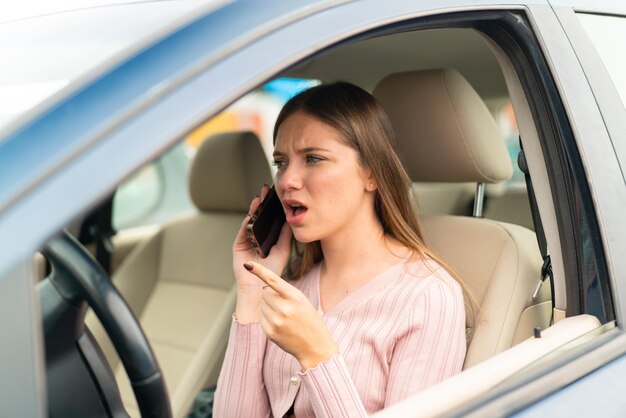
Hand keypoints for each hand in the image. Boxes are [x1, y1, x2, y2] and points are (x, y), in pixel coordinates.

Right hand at [233, 185, 291, 322]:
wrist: (260, 288)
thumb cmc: (273, 272)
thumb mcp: (283, 249)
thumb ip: (285, 235)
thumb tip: (291, 218)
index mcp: (268, 239)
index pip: (270, 219)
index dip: (274, 207)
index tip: (279, 194)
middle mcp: (256, 238)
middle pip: (260, 217)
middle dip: (264, 204)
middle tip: (268, 189)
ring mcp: (247, 241)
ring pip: (251, 221)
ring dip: (255, 208)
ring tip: (260, 197)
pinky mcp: (238, 245)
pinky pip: (243, 230)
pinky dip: (247, 220)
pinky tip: (252, 212)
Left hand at [244, 262, 338, 369]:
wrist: (315, 347)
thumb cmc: (311, 321)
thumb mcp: (303, 302)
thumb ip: (286, 293)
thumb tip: (264, 288)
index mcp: (295, 297)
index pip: (273, 280)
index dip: (259, 271)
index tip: (248, 264)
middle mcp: (284, 308)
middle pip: (265, 292)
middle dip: (271, 295)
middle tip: (285, 305)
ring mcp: (276, 321)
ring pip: (262, 304)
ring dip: (269, 307)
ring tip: (285, 317)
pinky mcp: (270, 332)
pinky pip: (261, 317)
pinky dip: (268, 318)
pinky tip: (281, 325)